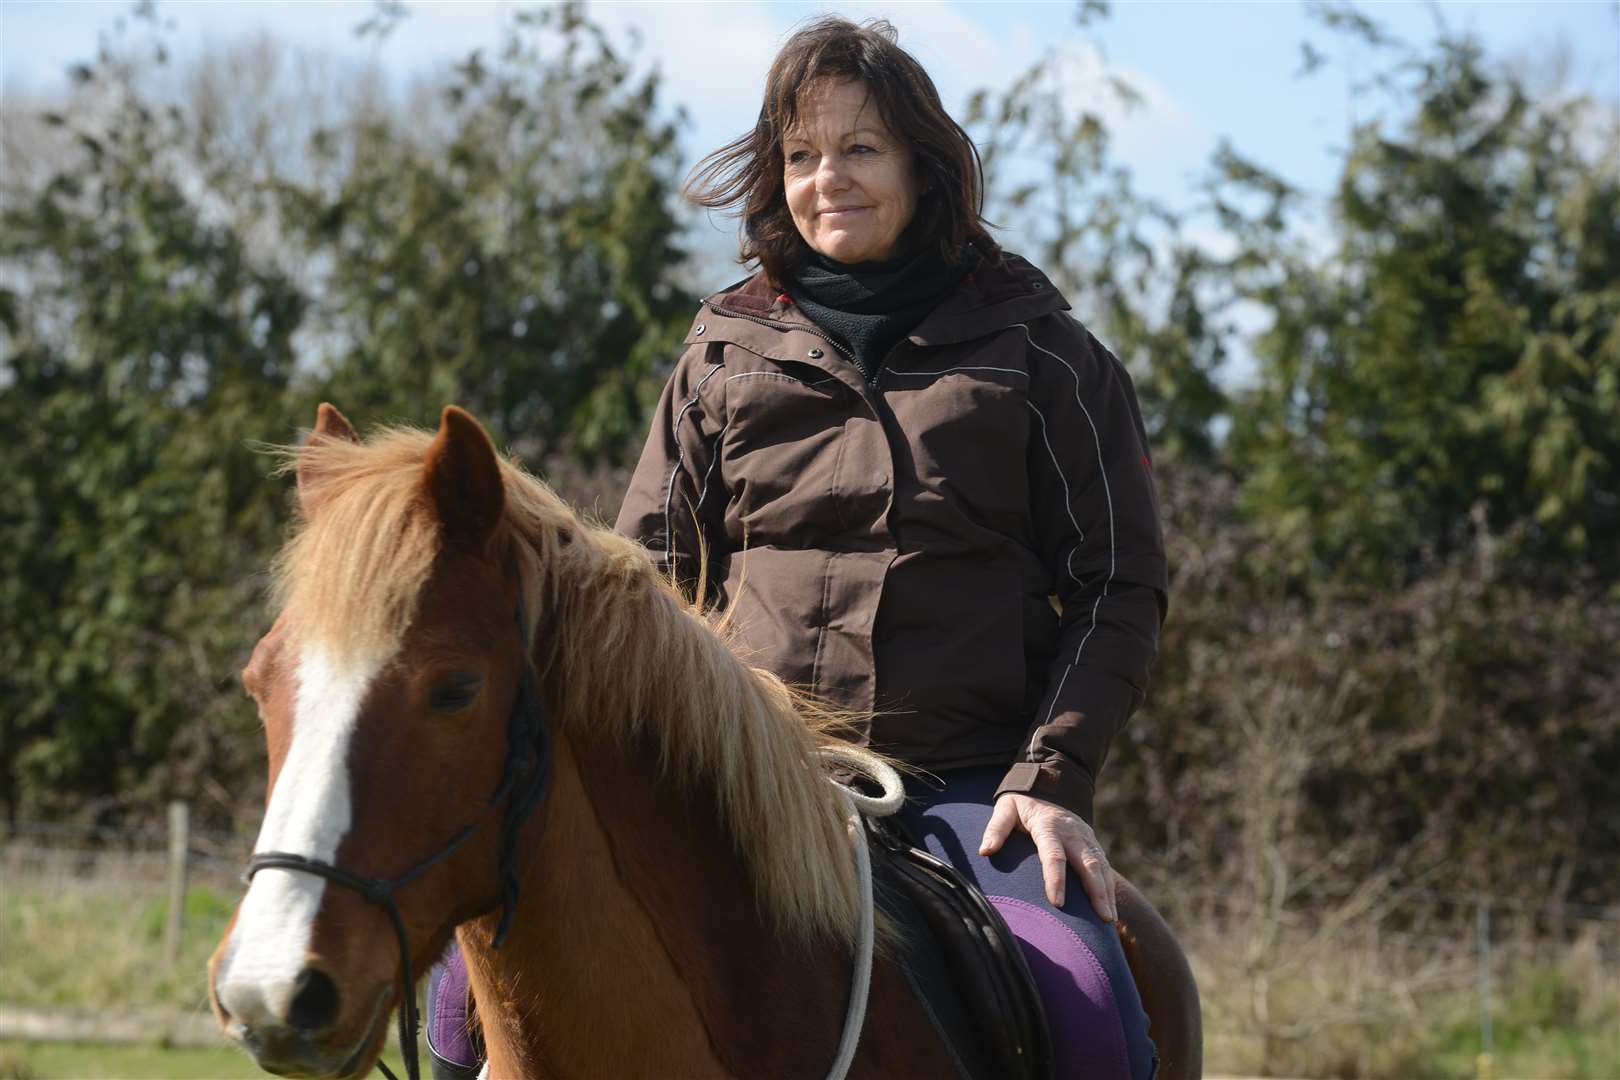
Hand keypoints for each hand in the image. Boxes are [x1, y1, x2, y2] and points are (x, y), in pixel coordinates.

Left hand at [979, 792, 1116, 921]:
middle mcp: (1072, 832)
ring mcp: (1085, 836)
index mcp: (1048, 826)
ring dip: (1107, 893)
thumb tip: (985, 851)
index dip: (1055, 879)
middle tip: (1102, 919)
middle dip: (1096, 892)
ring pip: (1101, 866)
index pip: (1054, 855)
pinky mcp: (1092, 842)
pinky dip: (1110, 886)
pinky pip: (1104, 865)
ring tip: (1109, 920)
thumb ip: (996, 829)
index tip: (1057, 903)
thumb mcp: (1005, 809)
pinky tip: (1110, 907)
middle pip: (1088, 864)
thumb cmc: (1022, 803)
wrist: (1046, 785)